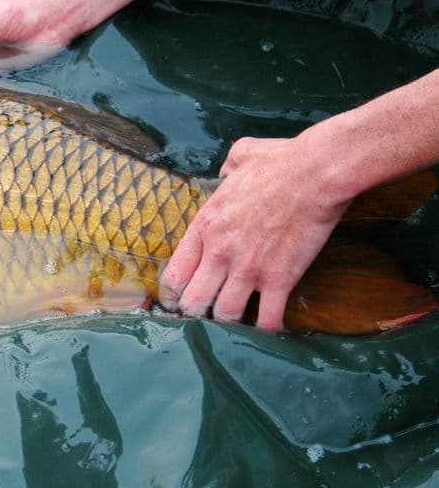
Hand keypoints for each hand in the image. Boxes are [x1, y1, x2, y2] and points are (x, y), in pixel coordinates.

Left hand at [159, 135, 350, 330]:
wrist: (315, 173)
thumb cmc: (278, 161)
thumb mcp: (239, 157)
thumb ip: (225, 169)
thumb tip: (225, 172)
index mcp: (205, 226)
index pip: (174, 274)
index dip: (172, 295)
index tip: (176, 302)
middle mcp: (220, 253)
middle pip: (193, 302)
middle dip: (195, 315)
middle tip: (203, 320)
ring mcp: (249, 269)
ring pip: (225, 315)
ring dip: (228, 325)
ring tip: (234, 326)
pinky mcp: (280, 279)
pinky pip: (267, 318)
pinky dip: (267, 330)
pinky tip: (269, 330)